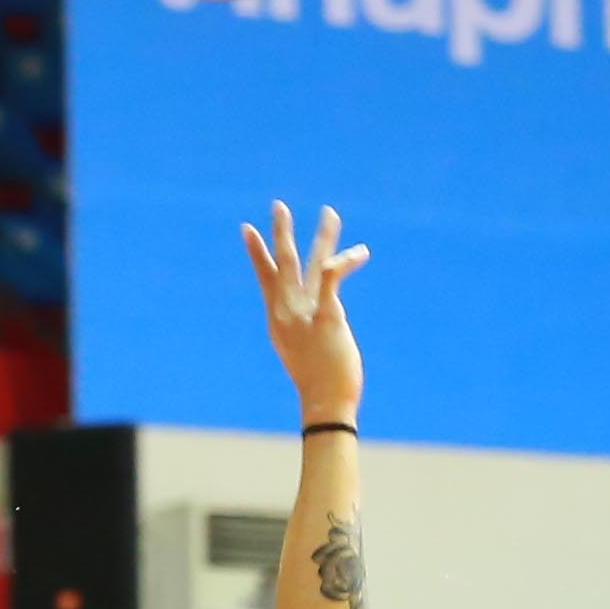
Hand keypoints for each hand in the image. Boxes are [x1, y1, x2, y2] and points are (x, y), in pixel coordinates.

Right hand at [238, 199, 369, 423]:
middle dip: (280, 232)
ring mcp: (306, 313)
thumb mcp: (302, 353)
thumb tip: (315, 325)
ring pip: (312, 263)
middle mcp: (288, 311)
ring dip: (323, 236)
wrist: (323, 403)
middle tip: (279, 205)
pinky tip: (361, 252)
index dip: (258, 253)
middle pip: (284, 263)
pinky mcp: (327, 315)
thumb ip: (304, 331)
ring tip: (331, 212)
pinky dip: (346, 263)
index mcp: (278, 319)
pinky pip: (334, 279)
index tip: (248, 230)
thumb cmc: (316, 385)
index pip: (266, 278)